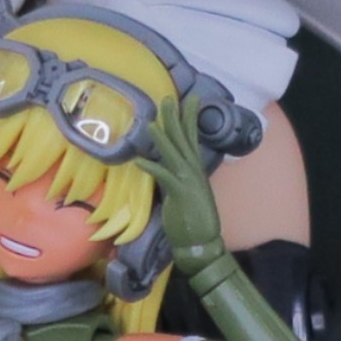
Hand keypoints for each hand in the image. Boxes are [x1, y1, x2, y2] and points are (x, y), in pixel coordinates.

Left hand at [134, 91, 224, 266]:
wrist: (202, 243)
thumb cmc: (191, 220)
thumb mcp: (181, 193)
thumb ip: (174, 177)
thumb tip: (163, 167)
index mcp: (194, 169)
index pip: (191, 139)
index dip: (187, 119)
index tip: (185, 100)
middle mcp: (193, 171)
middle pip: (183, 139)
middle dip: (175, 118)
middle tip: (168, 98)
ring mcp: (188, 181)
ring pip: (174, 153)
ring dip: (162, 137)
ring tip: (150, 122)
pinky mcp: (180, 194)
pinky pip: (164, 176)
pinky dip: (152, 167)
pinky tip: (138, 160)